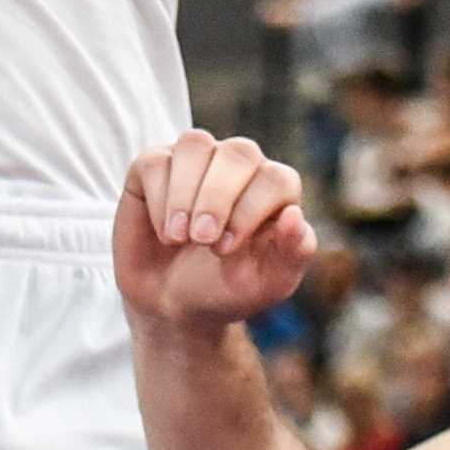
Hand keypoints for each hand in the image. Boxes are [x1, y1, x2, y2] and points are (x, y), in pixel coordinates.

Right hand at [112, 129, 316, 335]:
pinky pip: (156, 161)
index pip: (277, 179)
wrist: (172, 305)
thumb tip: (295, 214)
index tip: (225, 250)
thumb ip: (293, 254)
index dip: (251, 210)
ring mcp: (197, 161)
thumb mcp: (267, 285)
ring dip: (185, 193)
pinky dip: (158, 198)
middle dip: (218, 197)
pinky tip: (164, 232)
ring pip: (195, 144)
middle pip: (239, 153)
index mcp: (275, 191)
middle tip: (202, 239)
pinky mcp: (154, 166)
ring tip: (179, 237)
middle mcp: (240, 166)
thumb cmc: (227, 290)